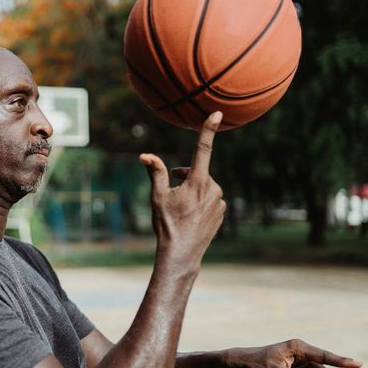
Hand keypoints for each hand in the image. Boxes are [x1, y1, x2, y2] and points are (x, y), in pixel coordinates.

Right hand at [139, 111, 225, 273]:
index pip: (203, 149)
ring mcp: (220, 202)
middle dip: (185, 176)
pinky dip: (200, 202)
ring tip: (181, 209)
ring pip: (205, 186)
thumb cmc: (167, 224)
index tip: (217, 113)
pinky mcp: (222, 212)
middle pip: (198, 172)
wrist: (182, 254)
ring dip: (193, 190)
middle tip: (172, 193)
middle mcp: (214, 189)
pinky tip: (190, 217)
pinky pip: (211, 199)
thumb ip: (155, 172)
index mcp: (198, 181)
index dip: (208, 129)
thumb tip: (145, 155)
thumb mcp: (157, 196)